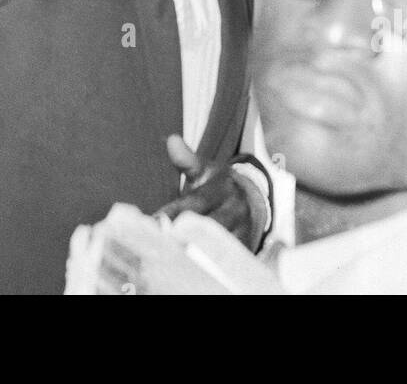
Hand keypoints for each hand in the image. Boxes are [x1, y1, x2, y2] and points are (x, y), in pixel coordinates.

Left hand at [155, 135, 263, 252]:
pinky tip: (184, 266)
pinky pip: (223, 260)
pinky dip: (204, 263)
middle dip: (181, 234)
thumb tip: (171, 140)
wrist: (253, 202)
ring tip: (167, 256)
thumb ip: (187, 160)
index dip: (173, 212)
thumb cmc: (219, 186)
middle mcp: (235, 210)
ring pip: (215, 246)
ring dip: (191, 251)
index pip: (195, 202)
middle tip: (156, 240)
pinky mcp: (245, 250)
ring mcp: (243, 231)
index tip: (153, 219)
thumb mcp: (205, 170)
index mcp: (223, 188)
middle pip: (206, 226)